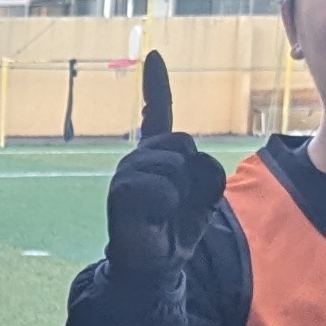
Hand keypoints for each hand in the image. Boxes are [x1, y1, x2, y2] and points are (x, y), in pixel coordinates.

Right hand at [102, 55, 226, 294]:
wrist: (153, 270)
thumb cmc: (177, 232)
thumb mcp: (202, 195)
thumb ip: (203, 169)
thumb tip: (186, 152)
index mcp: (156, 155)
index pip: (158, 113)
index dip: (156, 86)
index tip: (153, 56)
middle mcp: (137, 158)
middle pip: (183, 144)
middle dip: (196, 175)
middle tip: (180, 205)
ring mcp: (126, 172)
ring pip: (175, 163)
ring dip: (182, 193)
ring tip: (166, 214)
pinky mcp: (122, 190)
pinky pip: (161, 185)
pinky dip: (166, 205)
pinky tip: (154, 219)